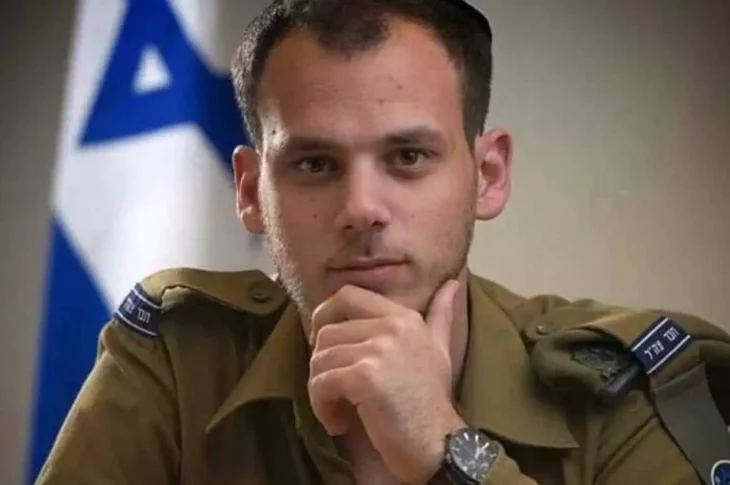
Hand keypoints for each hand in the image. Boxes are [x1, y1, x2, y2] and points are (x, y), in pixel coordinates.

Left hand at [308, 280, 465, 483]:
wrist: (440, 443)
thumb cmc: (433, 401)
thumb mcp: (440, 350)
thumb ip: (440, 316)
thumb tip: (451, 284)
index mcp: (403, 316)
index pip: (347, 295)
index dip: (324, 315)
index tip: (324, 345)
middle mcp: (391, 326)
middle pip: (327, 332)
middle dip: (321, 364)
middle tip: (333, 388)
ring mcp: (378, 350)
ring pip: (320, 359)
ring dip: (320, 389)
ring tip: (337, 409)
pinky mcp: (364, 377)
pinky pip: (321, 383)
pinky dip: (321, 407)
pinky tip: (338, 423)